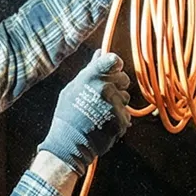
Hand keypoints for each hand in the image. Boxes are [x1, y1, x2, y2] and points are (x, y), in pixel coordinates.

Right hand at [38, 53, 131, 170]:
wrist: (69, 142)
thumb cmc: (68, 114)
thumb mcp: (73, 88)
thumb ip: (90, 70)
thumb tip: (100, 52)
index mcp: (91, 77)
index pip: (113, 60)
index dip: (116, 64)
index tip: (113, 69)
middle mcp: (104, 87)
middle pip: (124, 79)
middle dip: (117, 86)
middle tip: (103, 97)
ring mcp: (113, 104)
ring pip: (126, 98)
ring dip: (118, 104)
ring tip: (102, 113)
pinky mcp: (120, 119)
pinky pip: (126, 115)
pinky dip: (119, 120)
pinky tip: (105, 123)